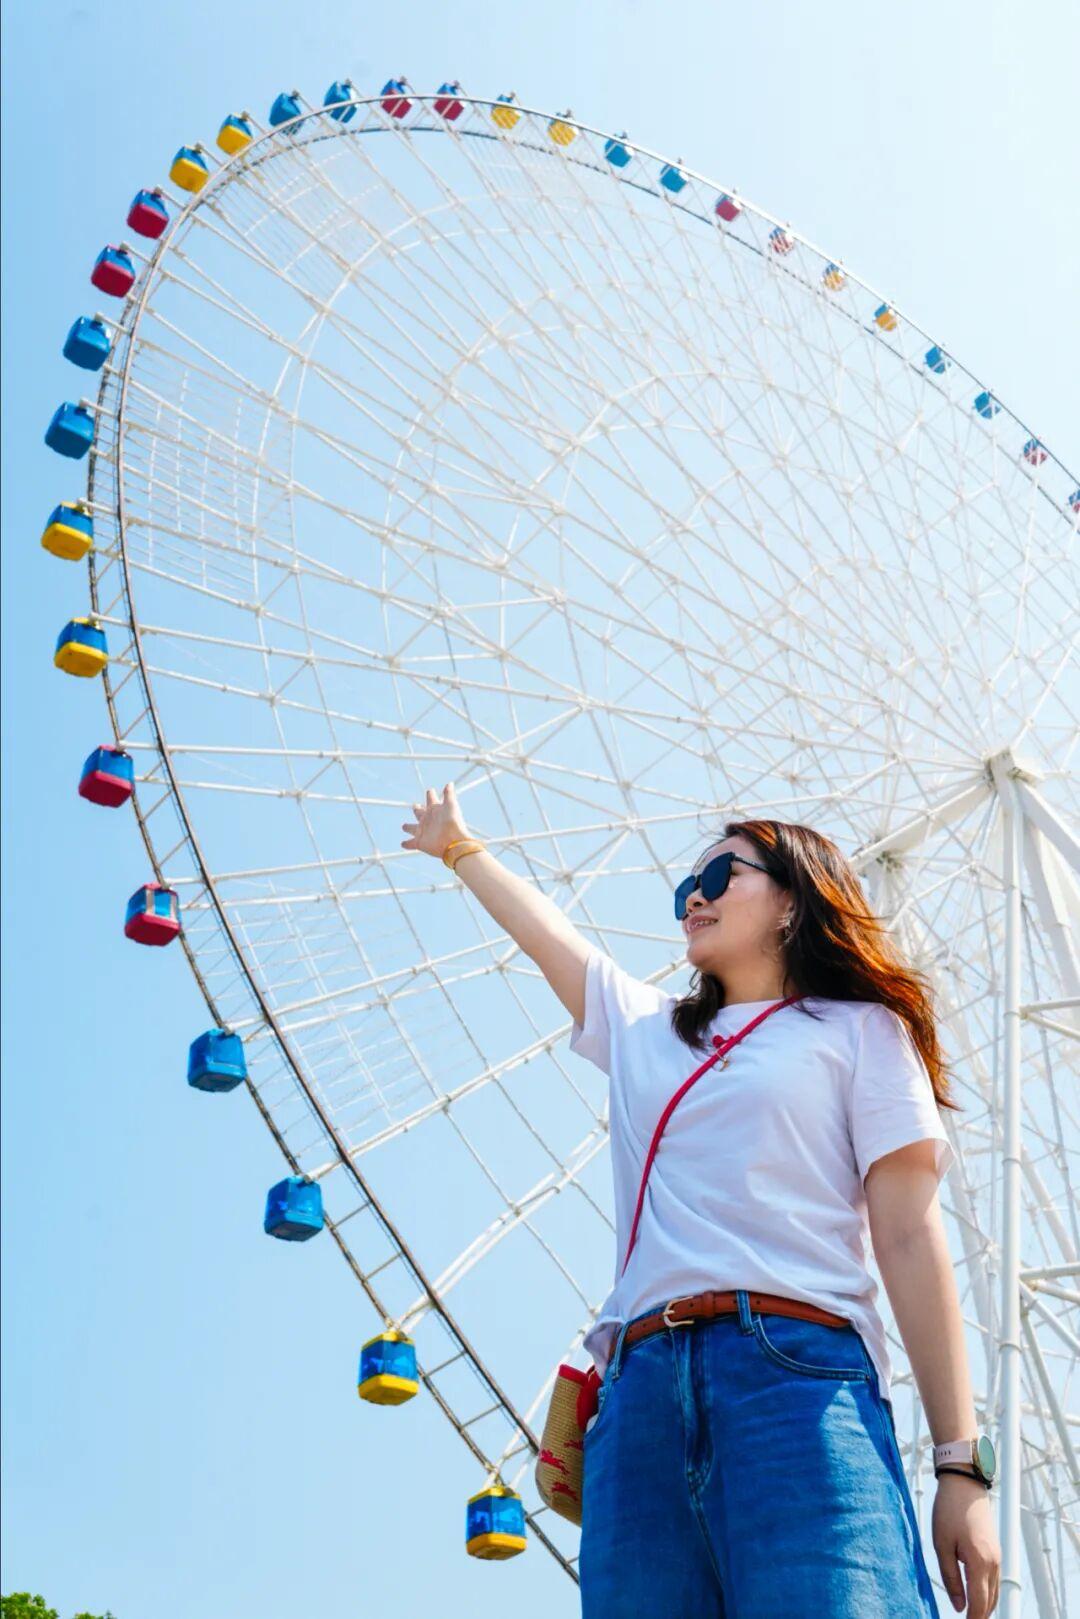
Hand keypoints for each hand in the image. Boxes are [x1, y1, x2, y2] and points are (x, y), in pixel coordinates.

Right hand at [401, 783, 470, 859]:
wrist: (453, 841)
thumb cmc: (453, 821)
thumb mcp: (451, 805)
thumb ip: (448, 794)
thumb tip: (450, 783)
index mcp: (435, 810)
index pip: (431, 800)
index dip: (430, 795)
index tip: (430, 791)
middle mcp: (428, 820)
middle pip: (420, 813)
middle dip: (417, 809)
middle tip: (415, 806)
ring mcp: (423, 831)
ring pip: (413, 828)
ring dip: (408, 827)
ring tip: (404, 826)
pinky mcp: (420, 842)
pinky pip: (411, 843)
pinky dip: (407, 844)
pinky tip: (403, 844)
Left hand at [932, 1474, 1000, 1614]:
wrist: (964, 1484)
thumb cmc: (949, 1511)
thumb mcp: (942, 1545)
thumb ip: (950, 1578)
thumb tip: (958, 1606)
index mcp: (979, 1562)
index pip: (979, 1604)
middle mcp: (994, 1563)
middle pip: (990, 1602)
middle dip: (979, 1616)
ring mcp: (997, 1556)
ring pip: (994, 1593)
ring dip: (984, 1606)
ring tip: (970, 1615)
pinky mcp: (996, 1550)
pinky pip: (994, 1580)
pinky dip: (987, 1593)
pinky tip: (975, 1595)